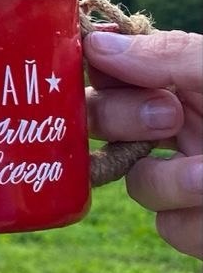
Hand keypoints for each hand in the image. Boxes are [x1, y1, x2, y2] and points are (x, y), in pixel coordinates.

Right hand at [85, 28, 201, 258]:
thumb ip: (166, 55)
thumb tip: (93, 46)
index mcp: (181, 79)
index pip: (110, 66)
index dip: (92, 69)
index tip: (80, 69)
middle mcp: (177, 124)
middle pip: (103, 120)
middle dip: (123, 121)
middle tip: (168, 120)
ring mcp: (186, 176)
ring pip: (132, 180)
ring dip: (170, 182)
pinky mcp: (197, 224)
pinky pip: (169, 227)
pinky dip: (195, 223)